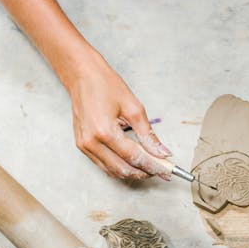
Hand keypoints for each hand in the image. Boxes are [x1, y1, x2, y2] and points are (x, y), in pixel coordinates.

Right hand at [69, 55, 171, 179]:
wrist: (82, 75)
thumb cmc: (105, 85)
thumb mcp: (133, 108)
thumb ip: (148, 134)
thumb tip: (161, 152)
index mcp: (104, 131)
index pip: (134, 157)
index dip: (153, 166)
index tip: (167, 170)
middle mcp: (91, 142)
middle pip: (123, 169)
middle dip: (144, 172)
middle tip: (161, 170)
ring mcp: (84, 146)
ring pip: (113, 171)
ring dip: (132, 172)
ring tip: (150, 167)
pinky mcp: (82, 146)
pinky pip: (103, 165)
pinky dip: (120, 167)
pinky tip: (133, 163)